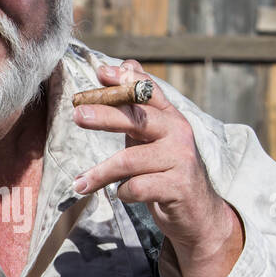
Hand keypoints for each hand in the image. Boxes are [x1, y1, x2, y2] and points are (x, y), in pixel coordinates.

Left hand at [72, 59, 236, 263]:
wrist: (198, 212)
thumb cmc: (167, 169)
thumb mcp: (154, 135)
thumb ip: (138, 106)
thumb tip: (125, 64)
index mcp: (170, 117)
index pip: (148, 91)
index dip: (126, 80)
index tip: (101, 73)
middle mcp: (178, 132)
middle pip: (138, 118)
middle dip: (105, 115)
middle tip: (77, 115)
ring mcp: (180, 159)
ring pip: (131, 160)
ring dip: (101, 173)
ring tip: (80, 183)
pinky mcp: (178, 187)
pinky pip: (138, 187)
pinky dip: (124, 192)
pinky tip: (121, 195)